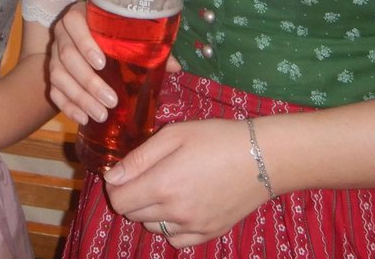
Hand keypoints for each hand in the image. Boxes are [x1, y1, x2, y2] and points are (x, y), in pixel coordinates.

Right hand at [47, 4, 181, 125]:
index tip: (102, 63)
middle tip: (111, 100)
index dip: (85, 43)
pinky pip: (53, 91)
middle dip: (89, 81)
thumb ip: (149, 47)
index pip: (74, 23)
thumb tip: (174, 67)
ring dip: (80, 98)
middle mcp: (62, 34)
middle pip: (67, 56)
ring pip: (58, 76)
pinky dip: (67, 107)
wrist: (91, 40)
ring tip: (101, 115)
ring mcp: (53, 54)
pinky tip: (83, 118)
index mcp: (79, 16)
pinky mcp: (50, 74)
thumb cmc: (115, 35)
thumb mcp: (129, 35)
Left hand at [101, 118, 267, 247]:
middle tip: (145, 175)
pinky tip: (179, 206)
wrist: (262, 157)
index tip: (123, 173)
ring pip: (152, 228)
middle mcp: (175, 212)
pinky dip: (170, 227)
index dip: (115, 186)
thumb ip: (139, 158)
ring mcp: (193, 226)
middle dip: (131, 195)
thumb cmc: (216, 138)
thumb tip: (112, 177)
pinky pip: (175, 240)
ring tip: (165, 188)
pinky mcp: (209, 233)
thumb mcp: (174, 134)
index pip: (119, 201)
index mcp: (163, 185)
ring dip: (149, 211)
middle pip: (132, 215)